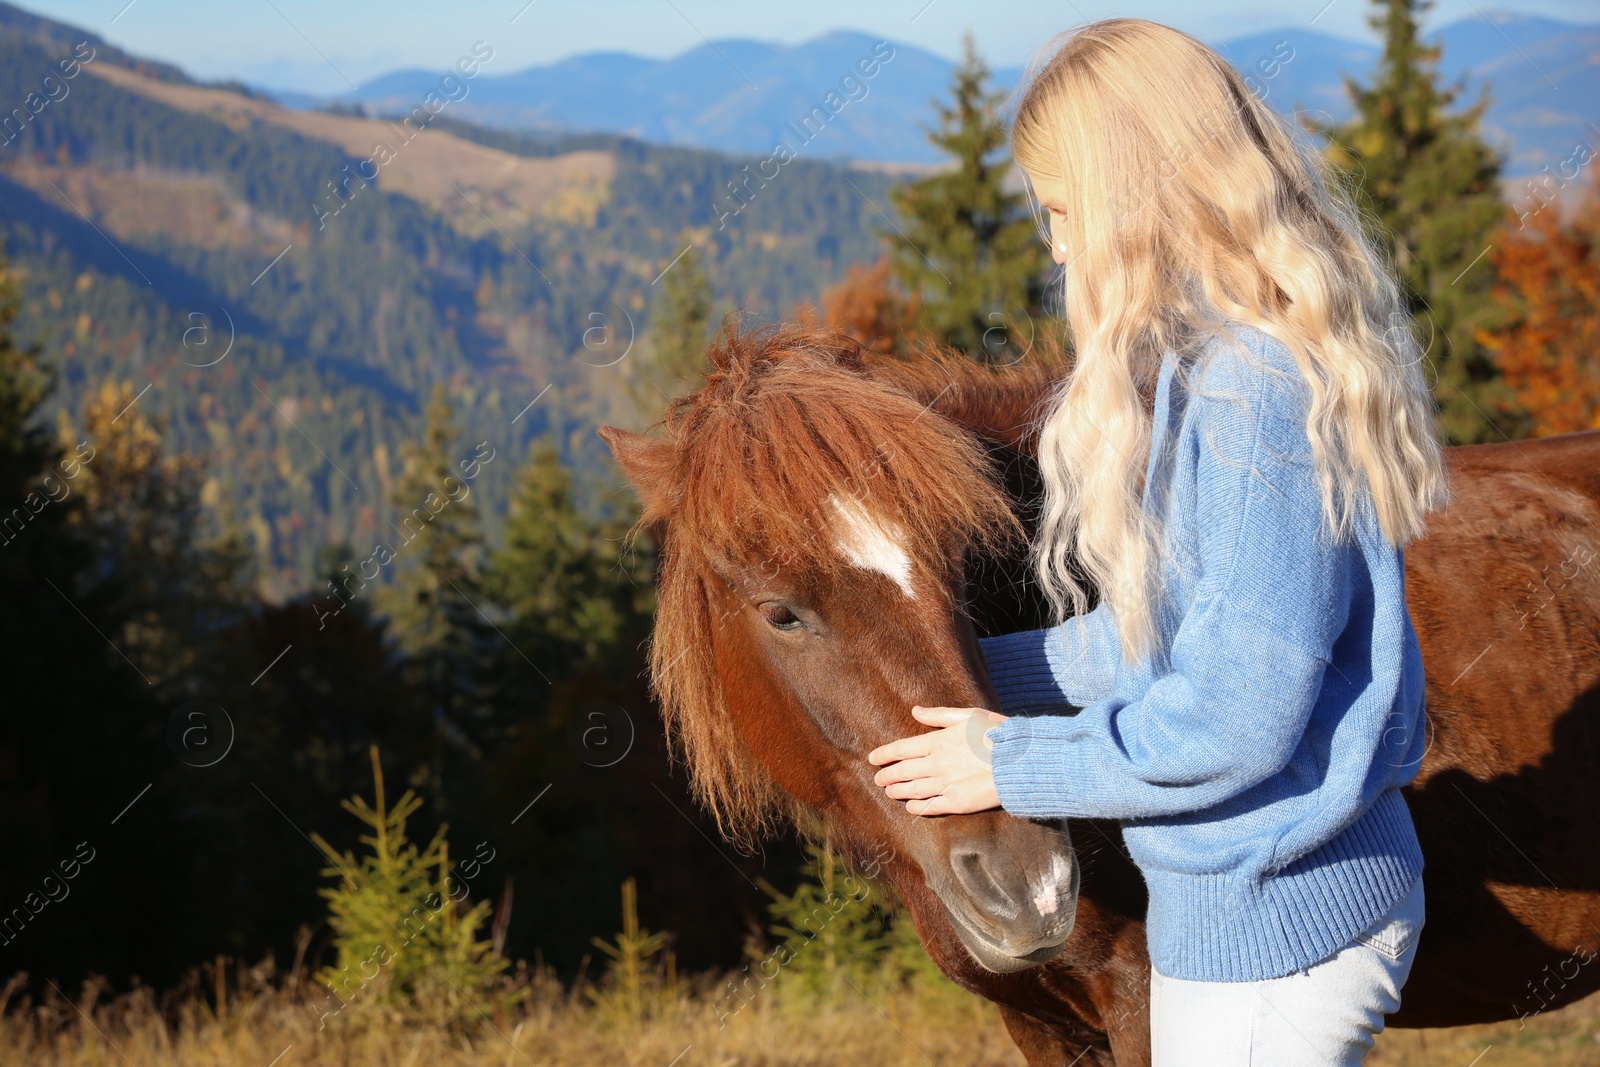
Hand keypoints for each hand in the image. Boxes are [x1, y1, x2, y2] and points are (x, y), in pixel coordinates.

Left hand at [868, 705, 1006, 815]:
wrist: (1019, 761)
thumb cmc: (996, 734)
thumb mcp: (968, 715)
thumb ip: (939, 715)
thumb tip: (916, 711)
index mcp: (937, 741)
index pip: (901, 749)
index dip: (884, 755)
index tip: (873, 758)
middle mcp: (936, 764)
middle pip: (902, 772)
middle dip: (887, 775)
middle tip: (878, 779)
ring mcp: (945, 785)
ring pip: (912, 790)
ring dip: (898, 791)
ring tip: (889, 792)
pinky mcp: (957, 802)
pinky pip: (930, 807)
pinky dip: (917, 807)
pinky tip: (911, 807)